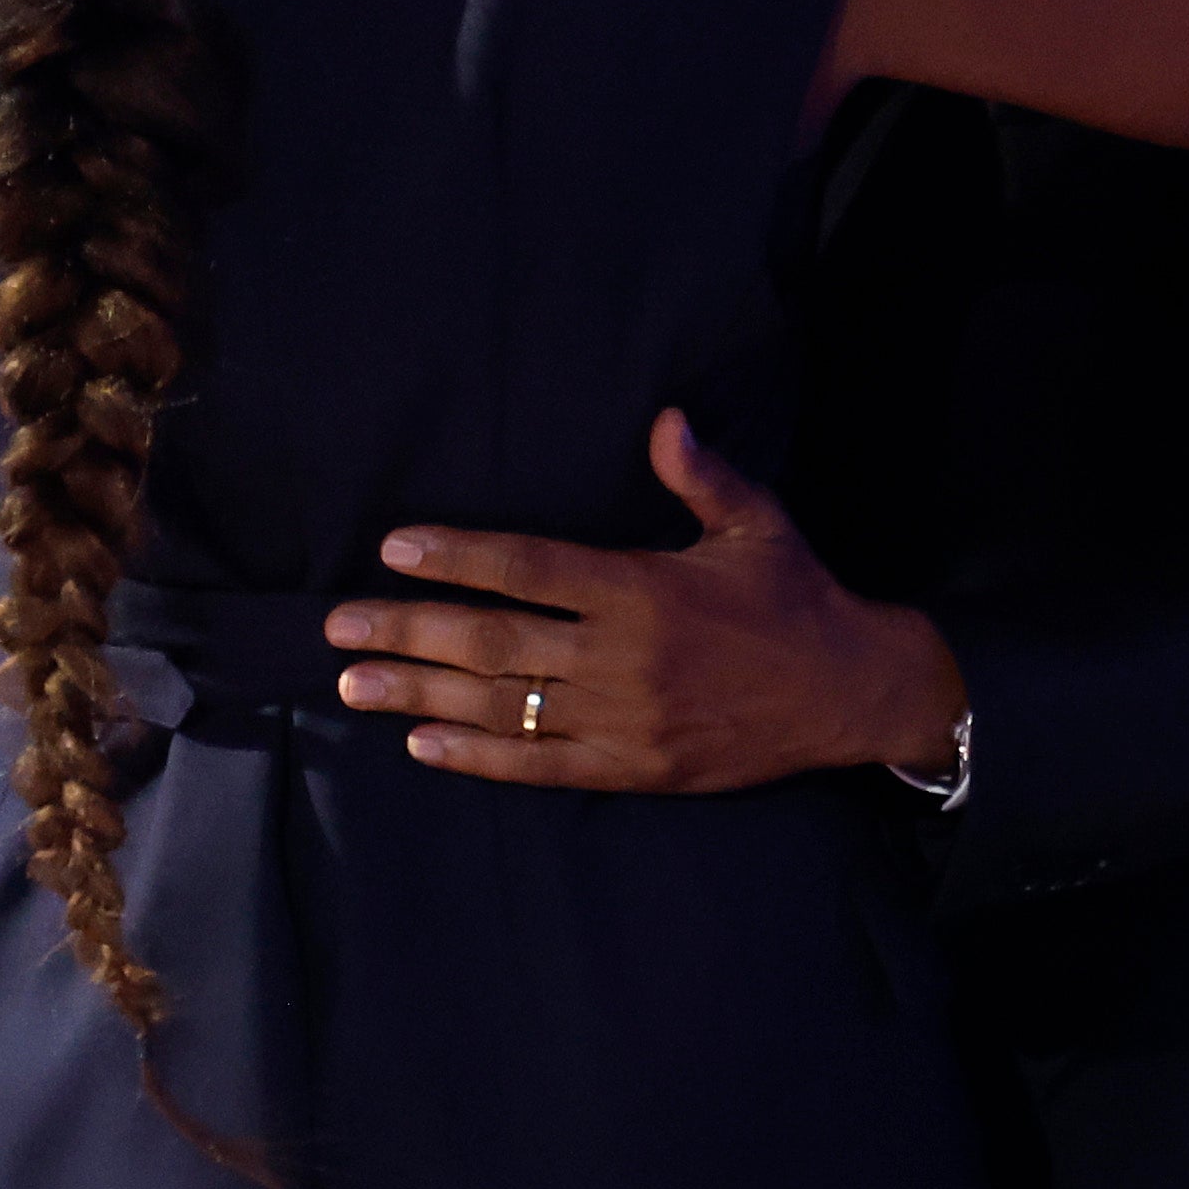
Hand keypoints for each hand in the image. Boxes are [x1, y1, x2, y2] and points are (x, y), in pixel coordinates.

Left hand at [326, 412, 964, 792]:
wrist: (850, 694)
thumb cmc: (796, 598)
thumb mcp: (757, 525)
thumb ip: (701, 475)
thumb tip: (664, 419)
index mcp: (643, 589)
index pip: (530, 567)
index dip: (457, 557)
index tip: (393, 550)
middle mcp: (622, 656)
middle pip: (494, 641)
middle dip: (408, 630)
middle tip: (339, 626)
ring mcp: (624, 719)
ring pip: (502, 705)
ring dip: (421, 693)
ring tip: (355, 682)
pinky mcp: (634, 769)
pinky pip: (540, 765)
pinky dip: (477, 756)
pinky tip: (421, 743)